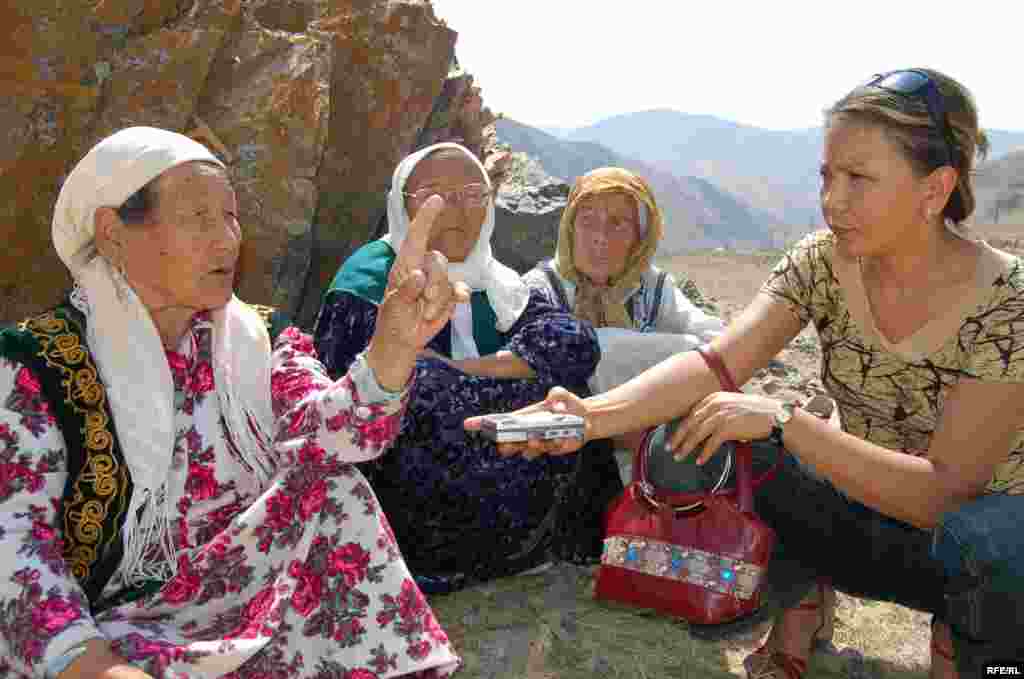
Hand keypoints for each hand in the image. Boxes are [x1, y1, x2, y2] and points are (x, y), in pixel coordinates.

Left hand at [367, 195, 469, 389]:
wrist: (404, 341)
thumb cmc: (393, 319)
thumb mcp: (394, 307)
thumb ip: (406, 291)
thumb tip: (418, 276)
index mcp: (405, 265)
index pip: (416, 236)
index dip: (426, 217)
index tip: (437, 199)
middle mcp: (423, 268)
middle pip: (438, 260)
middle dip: (434, 283)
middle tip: (424, 301)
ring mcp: (437, 282)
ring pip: (449, 279)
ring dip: (439, 300)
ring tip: (425, 312)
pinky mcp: (449, 296)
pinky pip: (460, 290)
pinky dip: (456, 298)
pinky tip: (451, 306)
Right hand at [464, 387, 590, 459]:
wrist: (587, 419)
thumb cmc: (568, 404)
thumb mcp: (561, 394)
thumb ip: (557, 395)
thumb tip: (556, 408)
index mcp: (523, 418)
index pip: (499, 423)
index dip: (482, 424)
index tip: (467, 424)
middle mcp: (527, 433)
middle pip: (508, 443)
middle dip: (506, 445)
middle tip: (508, 442)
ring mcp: (540, 443)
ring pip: (529, 450)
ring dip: (533, 445)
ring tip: (539, 438)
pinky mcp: (553, 449)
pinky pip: (551, 451)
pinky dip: (557, 445)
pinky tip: (564, 438)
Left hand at [669, 392, 779, 463]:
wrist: (773, 416)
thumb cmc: (754, 412)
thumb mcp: (731, 404)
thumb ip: (715, 410)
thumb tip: (700, 426)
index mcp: (713, 398)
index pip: (691, 413)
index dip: (680, 426)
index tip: (673, 436)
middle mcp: (714, 404)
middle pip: (690, 423)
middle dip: (678, 437)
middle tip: (669, 448)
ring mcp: (720, 416)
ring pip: (697, 434)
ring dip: (686, 447)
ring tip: (679, 457)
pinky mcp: (727, 428)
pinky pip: (711, 443)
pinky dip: (704, 453)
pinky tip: (699, 461)